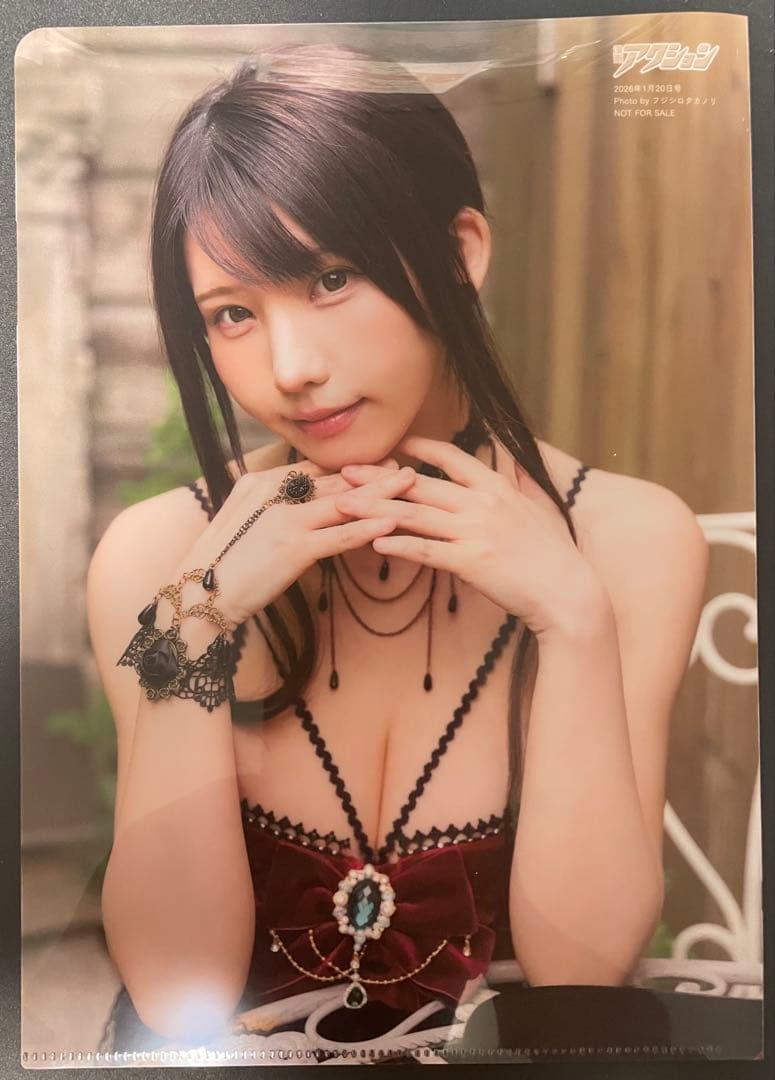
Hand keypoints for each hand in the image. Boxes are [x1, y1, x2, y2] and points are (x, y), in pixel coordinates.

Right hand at [176, 458, 413, 625]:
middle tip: (407, 468)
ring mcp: (284, 520)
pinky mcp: (293, 549)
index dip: (349, 469)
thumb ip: (271, 510)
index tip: (378, 465)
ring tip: (412, 485)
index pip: (315, 471)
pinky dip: (368, 527)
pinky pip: (339, 536)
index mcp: (261, 484)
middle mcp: (273, 494)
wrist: (198, 598)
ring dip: (381, 493)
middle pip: (334, 481)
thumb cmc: (220, 567)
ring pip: (344, 502)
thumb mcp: (245, 526)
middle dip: (373, 475)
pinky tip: (393, 522)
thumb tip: (299, 508)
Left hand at [334, 436, 604, 636]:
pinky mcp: (471, 562)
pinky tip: (373, 544)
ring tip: (344, 506)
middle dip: (378, 477)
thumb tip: (512, 459)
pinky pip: (427, 551)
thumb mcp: (541, 507)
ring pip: (414, 514)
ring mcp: (474, 532)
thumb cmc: (556, 554)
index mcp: (496, 487)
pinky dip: (399, 546)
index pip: (452, 458)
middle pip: (419, 484)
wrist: (568, 592)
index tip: (395, 446)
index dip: (420, 449)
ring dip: (375, 509)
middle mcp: (482, 503)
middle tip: (345, 473)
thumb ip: (521, 480)